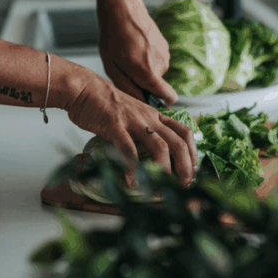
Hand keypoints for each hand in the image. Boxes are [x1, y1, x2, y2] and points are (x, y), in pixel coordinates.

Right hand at [65, 72, 197, 186]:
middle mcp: (149, 118)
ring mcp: (133, 121)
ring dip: (163, 170)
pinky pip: (128, 149)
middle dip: (185, 167)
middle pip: (177, 142)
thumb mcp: (132, 113)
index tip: (194, 171)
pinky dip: (132, 168)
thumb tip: (150, 153)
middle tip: (184, 185)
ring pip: (159, 147)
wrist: (84, 88)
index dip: (193, 153)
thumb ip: (143, 129)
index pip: (184, 132)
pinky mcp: (115, 126)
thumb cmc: (104, 104)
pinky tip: (132, 183)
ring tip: (161, 189)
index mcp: (154, 115)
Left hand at [97, 0, 178, 105]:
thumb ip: (127, 87)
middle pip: (157, 86)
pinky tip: (135, 48)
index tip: (149, 100)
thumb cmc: (112, 36)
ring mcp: (165, 54)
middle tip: (125, 70)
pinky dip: (148, 60)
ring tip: (128, 57)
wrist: (122, 8)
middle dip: (143, 83)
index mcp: (148, 71)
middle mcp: (161, 64)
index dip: (161, 103)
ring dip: (144, 70)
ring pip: (156, 73)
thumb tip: (140, 102)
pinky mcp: (165, 46)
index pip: (170, 97)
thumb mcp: (111, 66)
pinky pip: (157, 62)